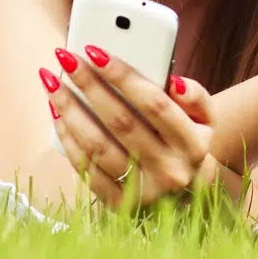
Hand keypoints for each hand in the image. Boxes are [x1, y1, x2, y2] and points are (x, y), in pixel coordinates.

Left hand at [43, 45, 216, 211]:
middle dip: (89, 85)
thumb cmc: (188, 142)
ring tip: (51, 81)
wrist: (188, 196)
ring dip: (70, 110)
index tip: (95, 50)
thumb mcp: (205, 119)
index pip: (155, 104)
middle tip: (66, 57)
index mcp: (194, 145)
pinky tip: (57, 113)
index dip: (123, 75)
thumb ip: (195, 95)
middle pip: (121, 122)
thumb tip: (173, 82)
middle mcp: (171, 171)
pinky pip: (86, 169)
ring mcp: (144, 192)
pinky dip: (67, 140)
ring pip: (97, 146)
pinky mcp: (119, 207)